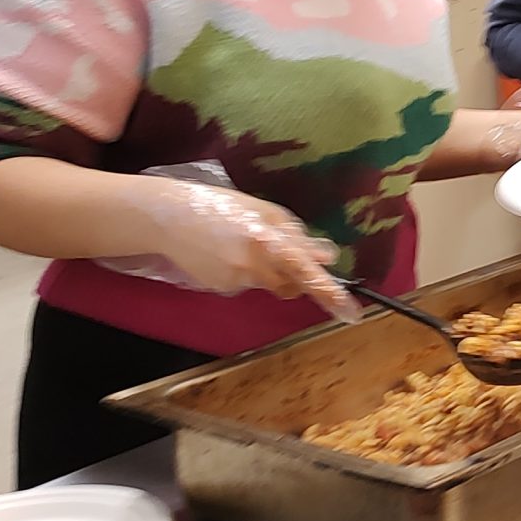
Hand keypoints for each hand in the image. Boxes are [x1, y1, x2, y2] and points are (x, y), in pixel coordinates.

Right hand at [134, 177, 357, 320]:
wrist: (170, 217)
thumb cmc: (222, 207)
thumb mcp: (265, 212)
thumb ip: (297, 235)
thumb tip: (327, 255)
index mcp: (269, 239)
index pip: (307, 272)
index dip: (330, 292)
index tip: (351, 312)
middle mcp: (254, 264)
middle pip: (290, 285)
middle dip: (293, 276)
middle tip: (275, 252)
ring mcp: (235, 280)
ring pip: (267, 284)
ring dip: (265, 271)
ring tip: (241, 245)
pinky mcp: (220, 289)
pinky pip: (244, 286)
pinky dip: (242, 274)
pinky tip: (225, 255)